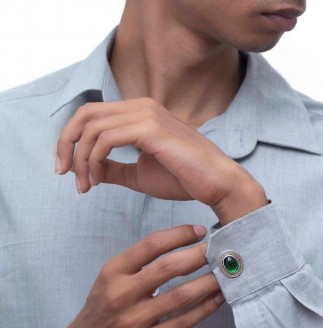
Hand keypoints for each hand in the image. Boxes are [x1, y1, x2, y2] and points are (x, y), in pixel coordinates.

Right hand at [45, 224, 223, 327]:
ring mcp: (134, 320)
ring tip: (226, 273)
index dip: (180, 234)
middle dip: (200, 255)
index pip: (151, 245)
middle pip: (169, 267)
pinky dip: (204, 309)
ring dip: (208, 282)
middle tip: (222, 249)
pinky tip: (218, 299)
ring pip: (180, 296)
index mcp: (113, 271)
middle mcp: (122, 293)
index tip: (200, 230)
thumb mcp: (108, 281)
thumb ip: (137, 265)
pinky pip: (182, 322)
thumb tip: (179, 248)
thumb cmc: (100, 312)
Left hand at [55, 98, 267, 222]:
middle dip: (66, 144)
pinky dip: (93, 160)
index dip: (71, 139)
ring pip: (92, 127)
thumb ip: (114, 168)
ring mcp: (146, 114)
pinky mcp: (150, 129)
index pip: (92, 115)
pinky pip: (105, 139)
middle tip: (64, 173)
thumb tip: (91, 170)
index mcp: (139, 113)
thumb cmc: (184, 179)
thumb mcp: (139, 175)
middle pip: (85, 114)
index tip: (68, 170)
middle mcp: (141, 107)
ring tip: (85, 185)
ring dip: (81, 159)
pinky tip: (97, 180)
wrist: (216, 183)